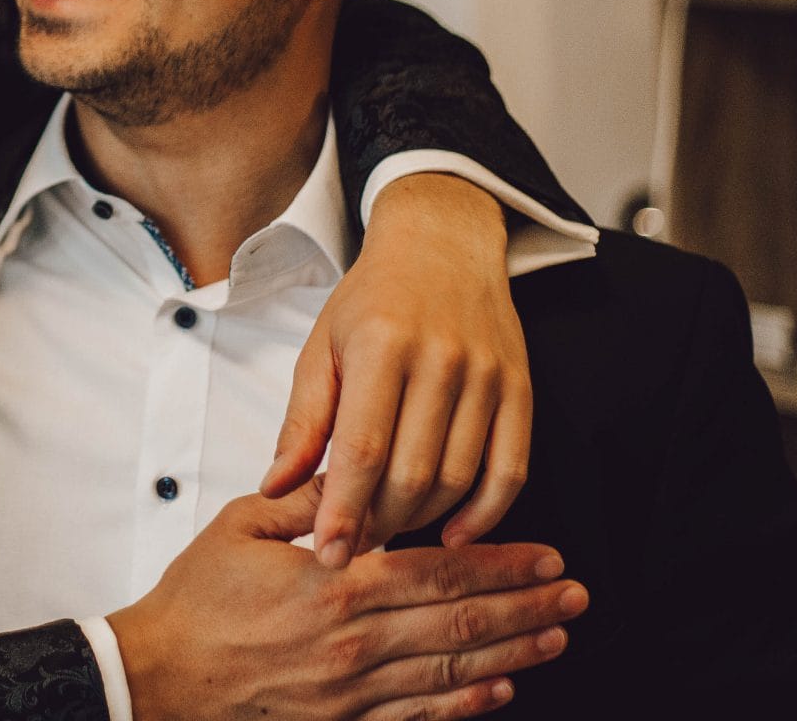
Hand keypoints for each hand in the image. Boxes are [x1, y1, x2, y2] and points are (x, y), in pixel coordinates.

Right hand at [109, 479, 585, 720]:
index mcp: (334, 586)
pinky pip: (418, 716)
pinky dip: (466, 704)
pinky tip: (501, 689)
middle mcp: (354, 643)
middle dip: (526, 607)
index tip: (546, 554)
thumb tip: (353, 469)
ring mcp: (352, 692)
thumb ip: (306, 499)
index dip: (499, 563)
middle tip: (576, 594)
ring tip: (556, 635)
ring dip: (513, 653)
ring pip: (451, 671)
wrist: (158, 678)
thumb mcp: (242, 527)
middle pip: (460, 623)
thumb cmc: (195, 599)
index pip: (438, 571)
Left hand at [262, 174, 529, 562]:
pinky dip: (485, 513)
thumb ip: (302, 421)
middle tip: (354, 545)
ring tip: (390, 532)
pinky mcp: (520, 388)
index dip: (342, 511)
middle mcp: (440, 360)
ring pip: (458, 479)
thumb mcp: (322, 346)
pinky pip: (510, 469)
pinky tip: (455, 534)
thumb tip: (276, 489)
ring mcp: (487, 375)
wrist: (442, 243)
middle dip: (379, 524)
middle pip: (411, 474)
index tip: (326, 555)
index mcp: (381, 346)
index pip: (361, 449)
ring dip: (423, 521)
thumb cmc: (372, 298)